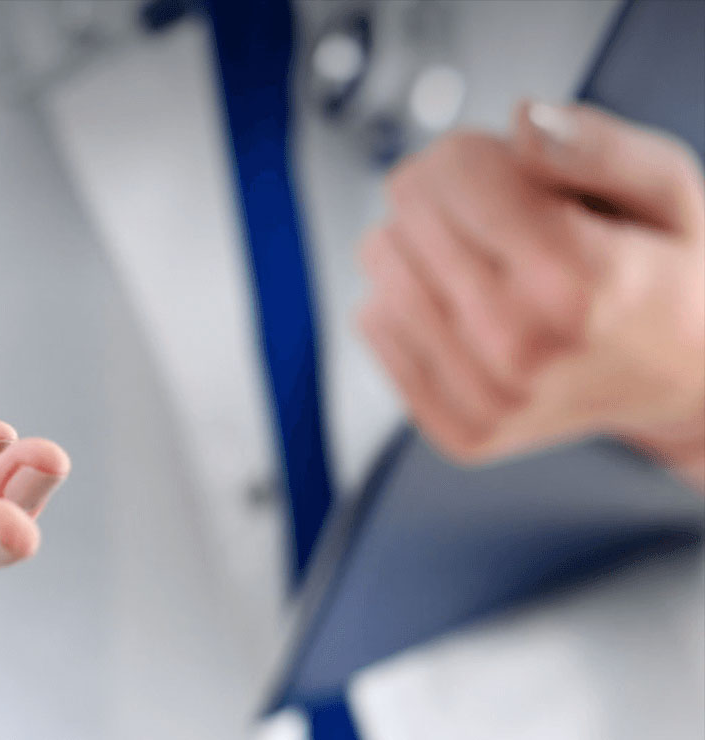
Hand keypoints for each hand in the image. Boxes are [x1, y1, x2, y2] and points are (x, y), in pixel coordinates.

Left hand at [358, 101, 704, 483]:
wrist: (690, 379)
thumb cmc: (672, 271)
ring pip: (381, 262)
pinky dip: (412, 301)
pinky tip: (474, 307)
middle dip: (451, 194)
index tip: (520, 173)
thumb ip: (597, 146)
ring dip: (426, 244)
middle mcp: (523, 349)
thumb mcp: (667, 187)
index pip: (451, 170)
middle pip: (408, 211)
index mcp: (578, 282)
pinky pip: (374, 321)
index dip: (481, 153)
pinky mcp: (459, 428)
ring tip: (498, 262)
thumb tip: (524, 121)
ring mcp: (487, 399)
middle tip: (512, 221)